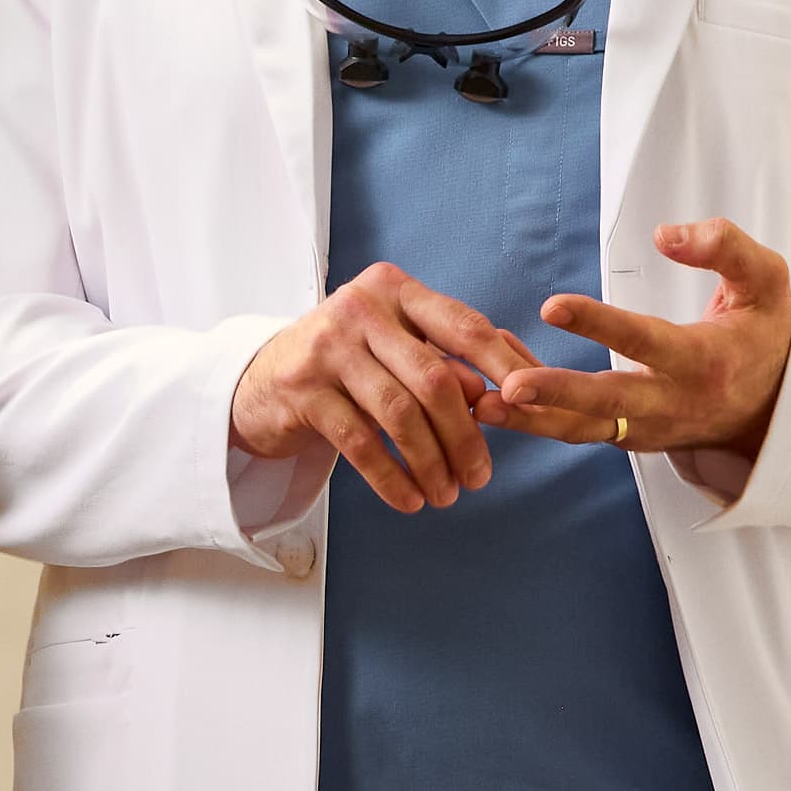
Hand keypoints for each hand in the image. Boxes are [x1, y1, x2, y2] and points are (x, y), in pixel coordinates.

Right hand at [229, 263, 535, 514]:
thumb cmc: (346, 364)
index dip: (503, 368)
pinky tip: (409, 500)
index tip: (530, 405)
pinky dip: (391, 478)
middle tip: (479, 477)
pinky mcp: (302, 390)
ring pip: (399, 414)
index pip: (465, 326)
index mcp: (395, 289)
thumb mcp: (396, 350)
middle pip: (435, 379)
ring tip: (446, 495)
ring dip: (431, 463)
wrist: (260, 379)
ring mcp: (327, 347)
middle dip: (465, 435)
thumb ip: (447, 362)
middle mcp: (361, 308)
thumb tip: (501, 397)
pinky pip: (360, 443)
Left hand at [490, 215, 790, 465]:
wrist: (774, 409)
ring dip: (531, 421)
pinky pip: (579, 429)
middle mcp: (671, 402)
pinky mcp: (629, 439)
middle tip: (507, 388)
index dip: (599, 324)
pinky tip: (494, 394)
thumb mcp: (767, 282)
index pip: (644, 340)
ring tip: (480, 405)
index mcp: (702, 360)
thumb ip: (725, 247)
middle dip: (555, 396)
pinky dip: (538, 418)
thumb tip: (665, 234)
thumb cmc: (763, 335)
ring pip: (584, 429)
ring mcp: (648, 429)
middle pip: (607, 403)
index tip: (552, 307)